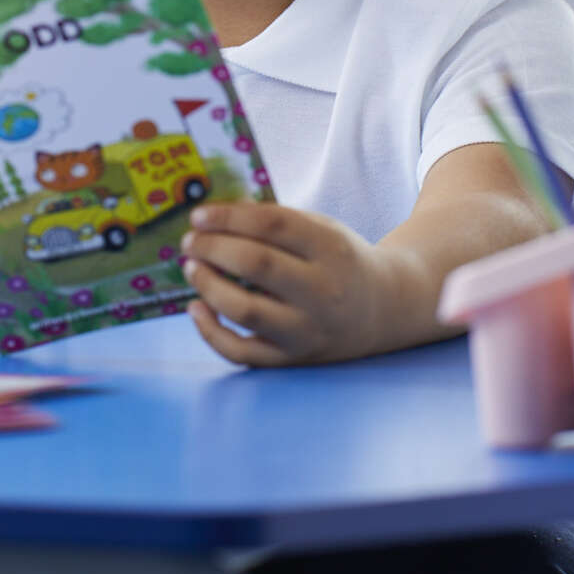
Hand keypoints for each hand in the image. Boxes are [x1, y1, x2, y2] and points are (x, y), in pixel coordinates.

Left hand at [181, 203, 385, 365]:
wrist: (384, 310)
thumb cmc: (338, 260)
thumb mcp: (319, 228)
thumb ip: (272, 218)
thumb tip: (215, 214)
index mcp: (330, 248)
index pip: (272, 224)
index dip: (228, 217)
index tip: (199, 216)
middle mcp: (323, 291)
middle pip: (257, 264)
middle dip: (212, 248)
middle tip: (190, 241)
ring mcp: (308, 329)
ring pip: (246, 310)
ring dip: (208, 285)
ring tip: (191, 267)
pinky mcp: (293, 358)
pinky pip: (243, 353)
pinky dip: (211, 333)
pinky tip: (196, 307)